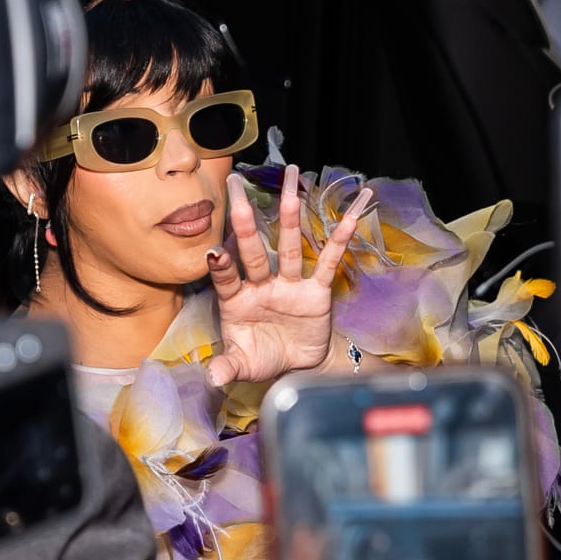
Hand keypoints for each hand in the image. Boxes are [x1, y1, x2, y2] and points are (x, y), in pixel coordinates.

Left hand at [205, 165, 371, 386]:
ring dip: (289, 214)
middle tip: (236, 188)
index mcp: (237, 301)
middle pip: (252, 250)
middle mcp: (261, 285)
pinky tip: (349, 216)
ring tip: (290, 180)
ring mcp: (289, 284)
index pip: (226, 277)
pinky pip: (327, 263)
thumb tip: (212, 379)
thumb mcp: (243, 366)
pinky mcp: (316, 291)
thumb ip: (227, 367)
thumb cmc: (263, 359)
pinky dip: (338, 241)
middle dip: (244, 220)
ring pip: (288, 245)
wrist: (297, 367)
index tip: (213, 250)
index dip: (220, 264)